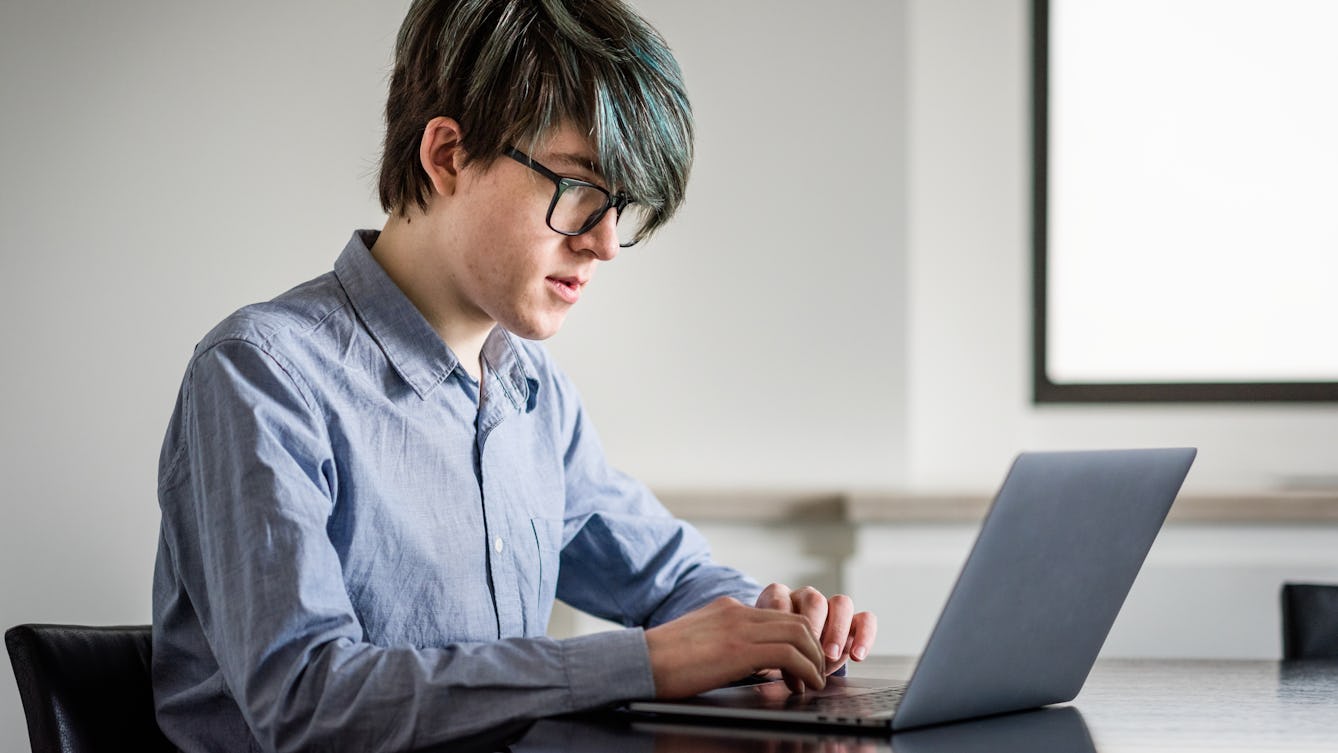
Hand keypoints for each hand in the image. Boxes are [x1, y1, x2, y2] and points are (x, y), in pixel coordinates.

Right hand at [644, 596, 826, 697]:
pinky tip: (804, 686)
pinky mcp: (740, 648)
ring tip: (813, 683)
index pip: (778, 616)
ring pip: (799, 634)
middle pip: (796, 621)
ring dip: (813, 661)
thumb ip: (724, 642)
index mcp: (728, 608)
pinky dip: (805, 671)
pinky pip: (789, 654)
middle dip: (813, 649)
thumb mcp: (700, 642)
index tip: (801, 664)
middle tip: (815, 674)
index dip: (798, 640)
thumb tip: (744, 663)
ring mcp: (740, 627)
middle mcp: (738, 611)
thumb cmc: (662, 662)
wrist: (640, 662)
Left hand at [755, 584, 876, 684]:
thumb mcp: (769, 653)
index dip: (782, 620)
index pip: (780, 600)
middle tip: (811, 650)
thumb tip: (791, 677)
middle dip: (815, 626)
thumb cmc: (774, 651)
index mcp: (780, 598)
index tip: (782, 642)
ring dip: (837, 631)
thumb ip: (776, 659)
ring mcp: (831, 607)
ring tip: (832, 656)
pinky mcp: (853, 621)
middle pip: (814, 601)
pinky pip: (866, 619)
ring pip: (841, 603)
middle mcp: (807, 597)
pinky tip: (857, 656)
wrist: (791, 655)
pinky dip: (864, 636)